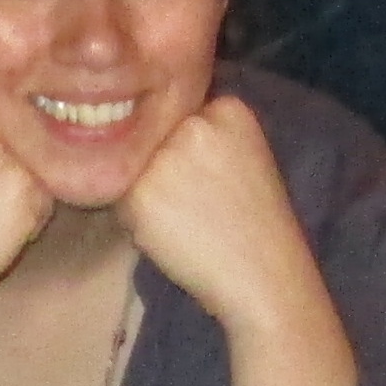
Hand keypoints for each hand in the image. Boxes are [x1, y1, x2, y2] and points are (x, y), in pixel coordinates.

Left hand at [117, 94, 329, 338]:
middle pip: (153, 139)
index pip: (180, 116)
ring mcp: (166, 156)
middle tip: (197, 204)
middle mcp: (195, 122)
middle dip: (162, 170)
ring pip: (133, 168)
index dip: (186, 153)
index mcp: (229, 108)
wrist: (264, 276)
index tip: (210, 181)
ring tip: (186, 220)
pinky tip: (173, 235)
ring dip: (146, 195)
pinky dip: (137, 222)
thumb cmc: (255, 223)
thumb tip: (150, 123)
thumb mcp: (244, 155)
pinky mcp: (140, 192)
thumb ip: (205, 133)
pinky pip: (121, 200)